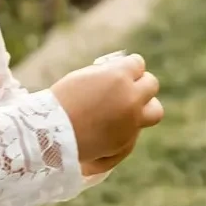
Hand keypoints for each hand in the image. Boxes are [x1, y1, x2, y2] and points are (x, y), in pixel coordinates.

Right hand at [50, 52, 162, 169]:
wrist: (49, 134)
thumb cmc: (61, 102)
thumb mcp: (84, 78)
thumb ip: (107, 75)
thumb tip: (121, 74)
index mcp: (119, 76)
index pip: (138, 64)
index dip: (128, 68)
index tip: (119, 72)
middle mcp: (131, 98)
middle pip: (151, 85)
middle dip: (139, 85)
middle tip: (125, 90)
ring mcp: (131, 122)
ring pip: (155, 111)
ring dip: (145, 108)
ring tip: (129, 110)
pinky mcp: (125, 142)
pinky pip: (135, 132)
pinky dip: (125, 131)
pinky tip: (109, 130)